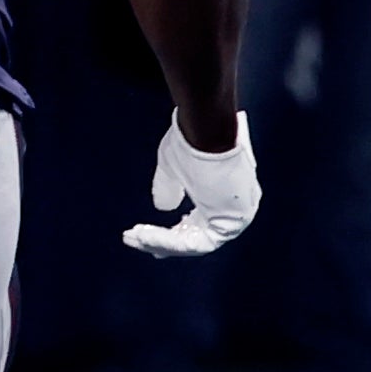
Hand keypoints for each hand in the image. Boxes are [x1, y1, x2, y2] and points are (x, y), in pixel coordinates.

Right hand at [125, 112, 259, 256]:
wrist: (207, 127)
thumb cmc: (194, 139)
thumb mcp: (173, 167)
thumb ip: (169, 188)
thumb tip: (162, 206)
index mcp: (228, 193)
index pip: (202, 223)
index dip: (174, 232)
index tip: (148, 233)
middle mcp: (237, 209)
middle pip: (197, 237)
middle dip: (163, 242)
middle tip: (136, 240)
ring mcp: (236, 218)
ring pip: (193, 243)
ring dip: (159, 243)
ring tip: (133, 237)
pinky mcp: (229, 225)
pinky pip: (194, 243)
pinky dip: (166, 241)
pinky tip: (144, 236)